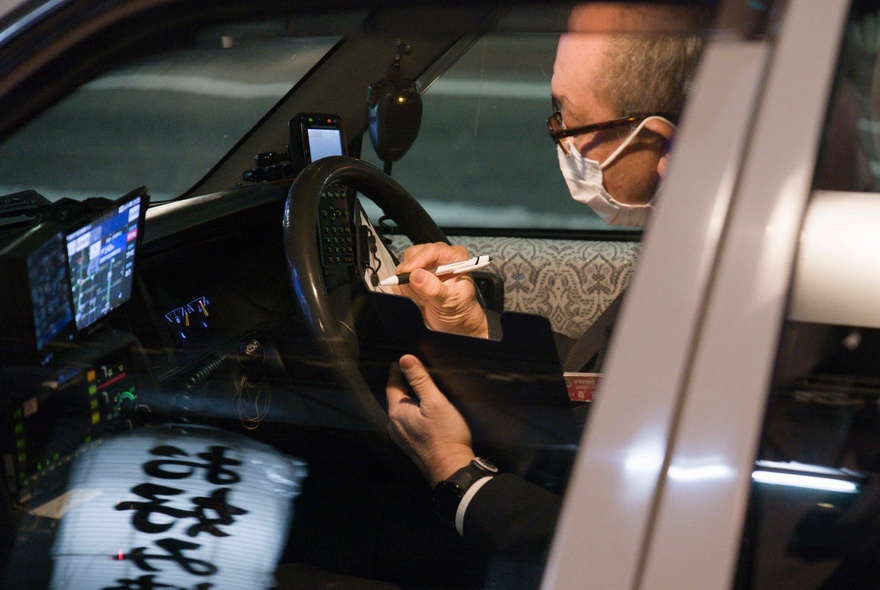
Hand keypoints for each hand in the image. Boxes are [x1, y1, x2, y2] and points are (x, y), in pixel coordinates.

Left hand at [386, 354, 474, 485]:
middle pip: (396, 397)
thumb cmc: (445, 435)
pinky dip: (413, 412)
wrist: (452, 469)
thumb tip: (405, 358)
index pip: (392, 383)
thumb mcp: (435, 402)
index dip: (399, 370)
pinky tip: (426, 411)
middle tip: (418, 371)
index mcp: (396, 411)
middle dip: (404, 384)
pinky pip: (407, 422)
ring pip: (402, 410)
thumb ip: (420, 380)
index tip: (408, 359)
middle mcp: (393, 425)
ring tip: (424, 389)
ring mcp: (401, 437)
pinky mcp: (410, 444)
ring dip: (410, 399)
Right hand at [392, 242, 488, 337]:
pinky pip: (400, 280)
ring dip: (410, 286)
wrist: (455, 323)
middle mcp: (439, 258)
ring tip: (425, 298)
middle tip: (423, 294)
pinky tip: (419, 298)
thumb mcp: (450, 302)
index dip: (418, 260)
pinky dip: (406, 291)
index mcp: (454, 257)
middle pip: (413, 255)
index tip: (408, 273)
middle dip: (413, 275)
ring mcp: (425, 266)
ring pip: (404, 268)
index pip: (432, 250)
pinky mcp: (414, 275)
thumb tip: (417, 275)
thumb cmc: (459, 310)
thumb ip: (434, 289)